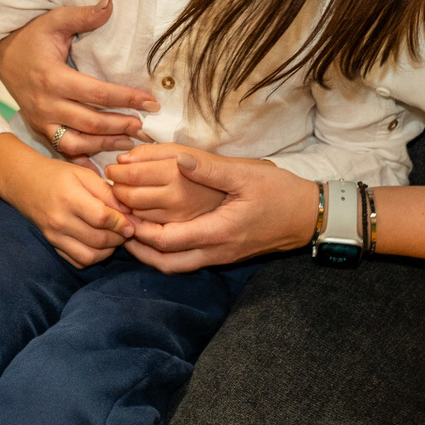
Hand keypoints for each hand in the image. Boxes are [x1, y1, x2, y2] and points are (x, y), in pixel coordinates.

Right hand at [0, 1, 157, 158]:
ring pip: (76, 142)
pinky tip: (101, 163)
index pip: (96, 92)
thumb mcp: (54, 21)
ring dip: (104, 145)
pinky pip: (61, 150)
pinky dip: (81, 159)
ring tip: (129, 142)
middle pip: (90, 122)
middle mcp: (46, 104)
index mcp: (52, 77)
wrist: (1, 55)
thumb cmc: (31, 37)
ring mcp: (41, 120)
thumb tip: (110, 5)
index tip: (150, 101)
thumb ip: (82, 15)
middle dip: (120, 125)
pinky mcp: (39, 129)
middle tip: (145, 126)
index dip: (125, 98)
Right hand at [0, 133, 135, 266]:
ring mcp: (54, 235)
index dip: (122, 223)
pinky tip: (98, 244)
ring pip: (90, 255)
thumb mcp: (84, 174)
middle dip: (119, 237)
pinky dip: (93, 257)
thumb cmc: (58, 174)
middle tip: (127, 230)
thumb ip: (107, 193)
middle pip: (99, 239)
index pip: (103, 218)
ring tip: (114, 237)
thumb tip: (130, 212)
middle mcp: (60, 220)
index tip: (132, 223)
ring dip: (108, 250)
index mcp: (70, 198)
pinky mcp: (52, 244)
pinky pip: (78, 261)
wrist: (25, 182)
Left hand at [119, 147, 315, 272]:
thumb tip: (177, 160)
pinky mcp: (224, 254)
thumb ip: (210, 169)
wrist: (308, 216)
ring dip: (151, 252)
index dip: (139, 230)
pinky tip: (156, 231)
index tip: (120, 212)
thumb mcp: (246, 175)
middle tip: (116, 227)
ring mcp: (221, 255)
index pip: (168, 241)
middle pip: (166, 263)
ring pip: (176, 265)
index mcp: (219, 232)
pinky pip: (187, 259)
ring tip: (129, 230)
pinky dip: (167, 250)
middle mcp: (217, 251)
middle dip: (138, 249)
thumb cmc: (280, 193)